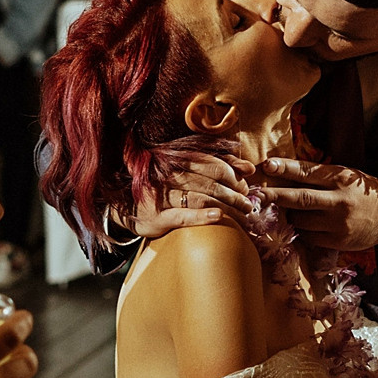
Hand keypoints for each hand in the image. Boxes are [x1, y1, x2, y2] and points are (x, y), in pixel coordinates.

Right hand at [129, 147, 253, 237]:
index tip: (245, 188)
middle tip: (248, 205)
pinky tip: (218, 217)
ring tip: (243, 216)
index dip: (233, 176)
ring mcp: (162, 195)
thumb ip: (219, 165)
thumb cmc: (165, 186)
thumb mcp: (188, 170)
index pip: (213, 165)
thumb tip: (249, 168)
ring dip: (226, 207)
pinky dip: (201, 216)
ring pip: (200, 198)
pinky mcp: (156, 217)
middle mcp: (169, 174)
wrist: (127, 206)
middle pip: (210, 183)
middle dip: (234, 194)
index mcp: (178, 160)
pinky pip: (181, 215)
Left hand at [256, 157, 377, 250]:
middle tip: (256, 194)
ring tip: (290, 211)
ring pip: (301, 220)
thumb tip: (281, 171)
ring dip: (290, 216)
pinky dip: (303, 231)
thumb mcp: (345, 176)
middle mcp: (340, 200)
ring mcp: (339, 223)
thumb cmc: (361, 192)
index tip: (267, 165)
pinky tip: (308, 225)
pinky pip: (309, 237)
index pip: (308, 172)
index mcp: (341, 178)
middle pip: (301, 198)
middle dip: (275, 196)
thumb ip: (319, 176)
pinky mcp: (339, 241)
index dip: (285, 168)